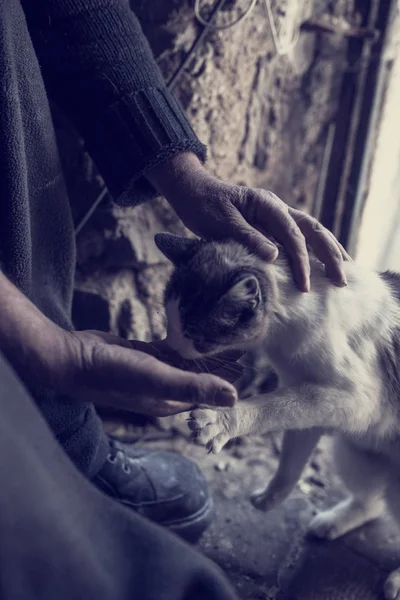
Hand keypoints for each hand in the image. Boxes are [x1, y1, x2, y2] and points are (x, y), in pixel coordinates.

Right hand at [0, 255, 241, 418]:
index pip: (208, 393)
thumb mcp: (157, 380)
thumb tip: (234, 398)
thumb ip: (195, 388)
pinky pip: (169, 348)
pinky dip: (183, 340)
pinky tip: (195, 328)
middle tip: (244, 340)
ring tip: (225, 332)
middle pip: (200, 377)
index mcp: (171, 402)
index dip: (228, 380)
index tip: (250, 362)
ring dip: (204, 350)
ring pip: (186, 362)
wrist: (72, 359)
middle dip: (221, 363)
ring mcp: (152, 372)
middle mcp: (164, 390)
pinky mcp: (141, 355)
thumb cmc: (113, 374)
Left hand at [147, 153, 349, 291]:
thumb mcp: (222, 223)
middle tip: (341, 281)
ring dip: (329, 251)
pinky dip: (314, 250)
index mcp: (267, 204)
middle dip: (330, 255)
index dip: (301, 261)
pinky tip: (323, 264)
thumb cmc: (204, 206)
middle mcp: (277, 207)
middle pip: (313, 230)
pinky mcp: (272, 225)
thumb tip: (274, 256)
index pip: (292, 235)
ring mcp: (277, 215)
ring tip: (346, 271)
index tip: (305, 285)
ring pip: (312, 231)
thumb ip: (247, 237)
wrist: (193, 192)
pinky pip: (299, 237)